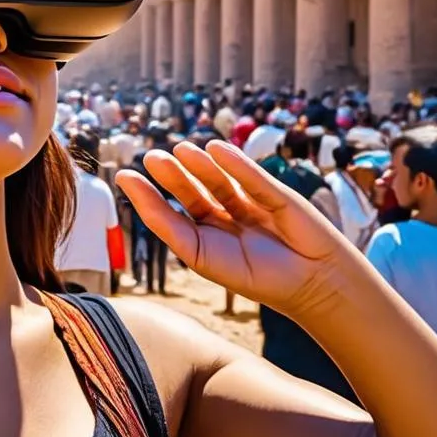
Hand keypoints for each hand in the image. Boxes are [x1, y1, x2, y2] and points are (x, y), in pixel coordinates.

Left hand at [116, 140, 365, 321]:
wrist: (311, 286)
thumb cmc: (255, 276)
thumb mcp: (201, 254)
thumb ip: (169, 226)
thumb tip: (138, 198)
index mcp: (207, 234)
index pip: (174, 208)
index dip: (151, 193)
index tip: (125, 174)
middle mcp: (226, 216)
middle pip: (194, 189)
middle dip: (173, 174)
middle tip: (152, 157)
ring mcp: (251, 204)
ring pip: (220, 179)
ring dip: (199, 163)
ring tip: (179, 150)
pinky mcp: (277, 195)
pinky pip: (252, 176)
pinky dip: (234, 163)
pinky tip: (216, 150)